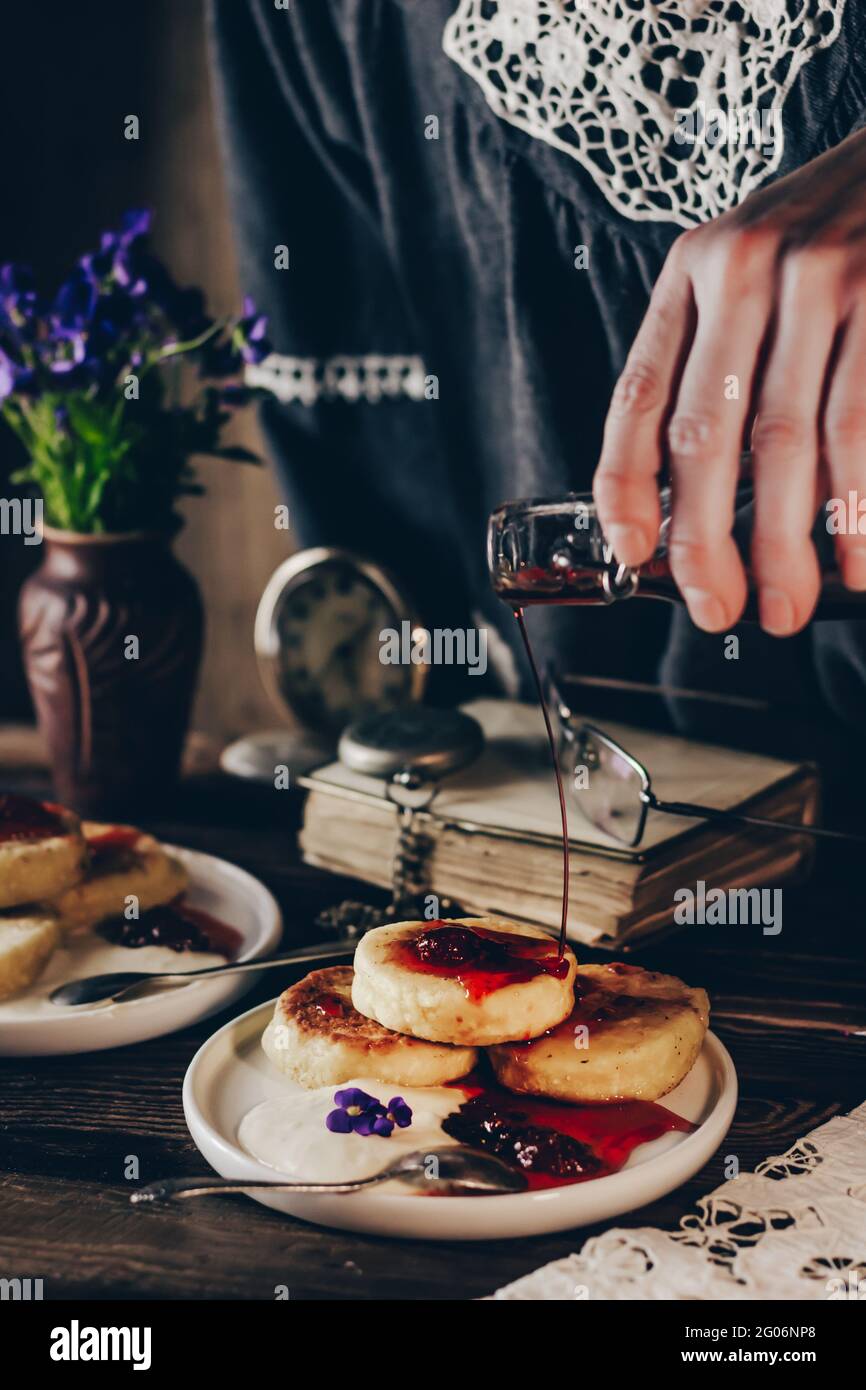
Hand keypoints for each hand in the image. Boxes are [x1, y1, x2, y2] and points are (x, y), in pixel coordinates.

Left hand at [593, 128, 865, 635]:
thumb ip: (715, 361)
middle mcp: (747, 268)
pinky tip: (856, 560)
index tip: (634, 554)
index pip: (639, 393)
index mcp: (694, 269)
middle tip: (717, 610)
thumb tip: (691, 502)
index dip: (625, 487)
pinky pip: (861, 428)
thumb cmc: (837, 232)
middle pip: (706, 435)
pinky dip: (857, 510)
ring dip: (784, 548)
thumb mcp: (752, 270)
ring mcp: (824, 278)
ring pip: (785, 445)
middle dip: (705, 544)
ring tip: (786, 607)